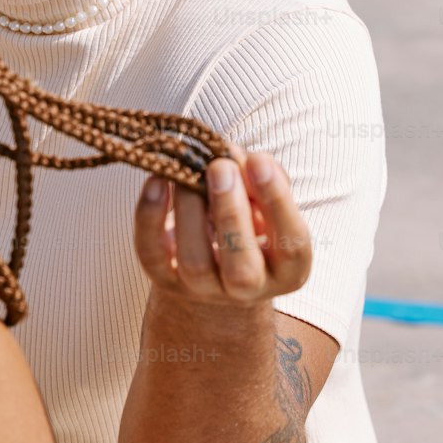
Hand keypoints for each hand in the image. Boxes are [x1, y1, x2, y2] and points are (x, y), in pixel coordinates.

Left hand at [134, 149, 311, 306]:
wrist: (214, 265)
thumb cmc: (249, 222)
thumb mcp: (265, 201)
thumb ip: (259, 176)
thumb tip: (231, 153)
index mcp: (287, 269)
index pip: (292, 243)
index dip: (276, 201)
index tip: (259, 160)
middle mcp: (247, 288)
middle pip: (241, 267)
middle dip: (231, 213)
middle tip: (220, 166)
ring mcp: (203, 289)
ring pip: (194, 261)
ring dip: (190, 208)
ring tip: (188, 168)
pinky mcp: (164, 279)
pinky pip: (152, 253)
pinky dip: (150, 215)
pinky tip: (157, 181)